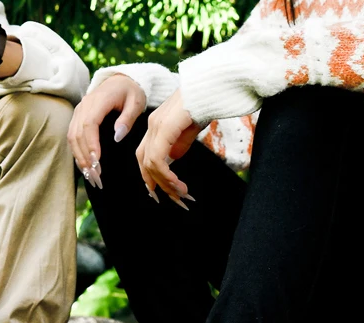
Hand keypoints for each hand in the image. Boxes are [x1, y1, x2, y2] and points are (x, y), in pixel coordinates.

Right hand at [68, 74, 145, 188]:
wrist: (120, 81)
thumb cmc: (130, 92)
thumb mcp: (136, 102)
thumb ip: (128, 118)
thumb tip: (117, 136)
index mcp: (99, 100)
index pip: (89, 124)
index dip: (91, 144)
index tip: (97, 160)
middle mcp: (84, 105)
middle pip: (77, 134)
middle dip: (84, 156)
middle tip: (95, 175)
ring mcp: (78, 112)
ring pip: (72, 138)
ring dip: (79, 158)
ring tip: (90, 175)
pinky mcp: (76, 118)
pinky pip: (72, 138)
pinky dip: (77, 153)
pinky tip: (85, 166)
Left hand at [137, 89, 202, 209]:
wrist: (218, 82)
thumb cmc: (208, 101)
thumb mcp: (190, 128)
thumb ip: (179, 144)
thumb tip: (171, 161)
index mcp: (157, 125)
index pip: (145, 155)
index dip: (151, 176)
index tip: (163, 192)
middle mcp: (153, 125)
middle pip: (144, 162)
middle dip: (157, 184)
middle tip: (174, 199)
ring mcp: (157, 125)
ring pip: (150, 163)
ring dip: (165, 183)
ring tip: (181, 194)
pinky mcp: (165, 127)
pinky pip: (158, 158)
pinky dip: (166, 175)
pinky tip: (178, 184)